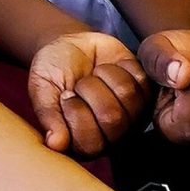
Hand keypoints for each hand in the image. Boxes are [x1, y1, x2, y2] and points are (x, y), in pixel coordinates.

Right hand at [29, 31, 150, 155]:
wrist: (73, 46)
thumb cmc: (55, 71)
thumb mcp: (42, 89)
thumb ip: (48, 116)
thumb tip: (55, 144)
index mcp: (84, 144)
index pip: (88, 142)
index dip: (74, 111)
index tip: (64, 96)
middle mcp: (113, 137)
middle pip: (111, 117)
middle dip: (89, 89)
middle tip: (79, 84)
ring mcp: (133, 117)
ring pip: (127, 95)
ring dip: (104, 76)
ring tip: (94, 75)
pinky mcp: (147, 96)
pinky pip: (140, 79)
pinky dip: (120, 66)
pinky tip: (110, 69)